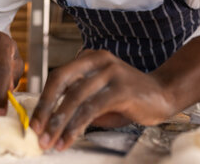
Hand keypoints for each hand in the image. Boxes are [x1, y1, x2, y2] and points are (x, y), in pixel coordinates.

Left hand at [30, 34, 199, 151]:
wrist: (164, 94)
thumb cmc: (129, 97)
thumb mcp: (99, 97)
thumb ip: (78, 104)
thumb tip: (50, 123)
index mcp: (89, 58)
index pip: (58, 76)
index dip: (43, 99)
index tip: (34, 121)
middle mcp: (98, 60)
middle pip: (61, 80)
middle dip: (45, 108)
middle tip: (36, 131)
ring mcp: (111, 72)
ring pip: (75, 97)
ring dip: (58, 122)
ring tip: (50, 142)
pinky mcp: (121, 89)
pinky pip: (91, 108)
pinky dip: (76, 126)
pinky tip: (68, 139)